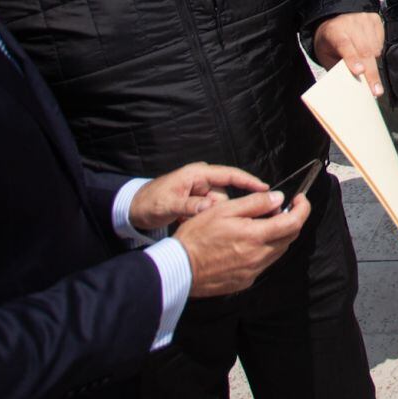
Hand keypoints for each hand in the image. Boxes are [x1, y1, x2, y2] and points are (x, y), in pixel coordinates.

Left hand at [130, 162, 266, 230]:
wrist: (132, 208)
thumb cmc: (148, 202)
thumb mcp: (168, 205)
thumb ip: (190, 206)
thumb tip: (210, 209)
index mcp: (197, 174)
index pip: (230, 175)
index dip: (249, 181)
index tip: (265, 189)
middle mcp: (201, 180)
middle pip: (224, 196)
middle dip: (220, 211)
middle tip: (206, 222)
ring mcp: (198, 191)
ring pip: (217, 207)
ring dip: (208, 218)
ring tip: (188, 222)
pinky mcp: (195, 202)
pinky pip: (208, 212)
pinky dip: (203, 220)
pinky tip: (189, 225)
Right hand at [177, 189, 309, 297]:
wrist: (178, 268)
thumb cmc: (197, 236)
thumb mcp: (224, 209)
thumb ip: (255, 203)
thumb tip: (279, 199)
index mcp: (256, 236)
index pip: (294, 222)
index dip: (302, 208)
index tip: (300, 199)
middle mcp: (259, 257)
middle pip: (290, 237)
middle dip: (291, 219)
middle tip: (277, 208)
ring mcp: (253, 271)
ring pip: (278, 250)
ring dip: (278, 235)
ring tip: (262, 223)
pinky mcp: (245, 281)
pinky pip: (264, 263)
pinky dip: (265, 249)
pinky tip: (249, 242)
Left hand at [313, 11, 384, 95]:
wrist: (334, 21)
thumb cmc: (330, 43)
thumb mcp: (326, 56)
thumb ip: (337, 69)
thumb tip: (350, 87)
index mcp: (334, 32)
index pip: (344, 45)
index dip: (352, 59)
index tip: (359, 71)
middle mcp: (349, 23)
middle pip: (364, 50)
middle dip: (371, 73)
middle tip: (376, 90)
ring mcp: (364, 19)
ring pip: (375, 47)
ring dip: (373, 63)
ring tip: (366, 68)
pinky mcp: (374, 19)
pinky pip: (381, 41)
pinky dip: (377, 52)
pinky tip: (368, 52)